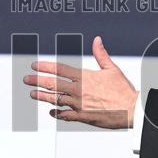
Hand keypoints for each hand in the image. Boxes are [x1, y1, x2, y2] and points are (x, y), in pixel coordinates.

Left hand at [24, 36, 138, 128]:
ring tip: (32, 94)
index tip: (34, 65)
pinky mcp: (82, 117)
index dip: (45, 66)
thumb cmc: (123, 90)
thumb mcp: (112, 68)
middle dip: (37, 81)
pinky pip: (65, 115)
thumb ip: (101, 54)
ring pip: (55, 100)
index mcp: (84, 77)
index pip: (59, 69)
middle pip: (52, 84)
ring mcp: (79, 104)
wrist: (131, 109)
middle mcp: (78, 90)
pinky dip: (57, 113)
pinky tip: (51, 111)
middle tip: (26, 79)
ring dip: (42, 97)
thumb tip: (96, 40)